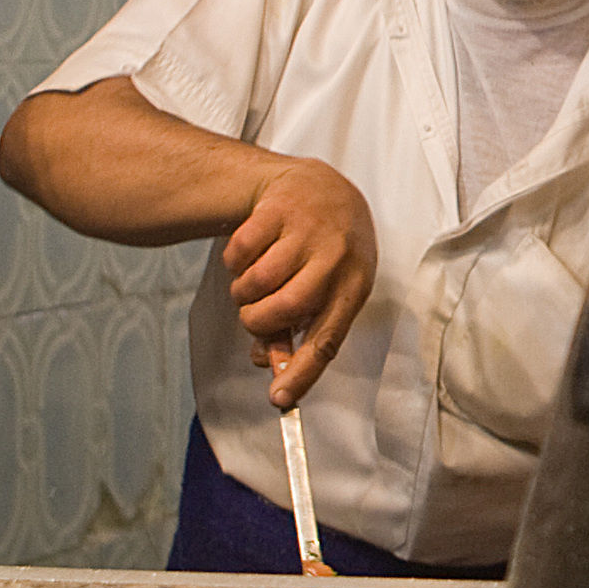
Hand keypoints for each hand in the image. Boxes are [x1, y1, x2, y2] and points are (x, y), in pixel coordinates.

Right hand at [222, 158, 376, 407]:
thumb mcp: (323, 288)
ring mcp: (310, 231)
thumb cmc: (322, 251)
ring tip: (254, 281)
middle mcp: (338, 259)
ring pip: (257, 282)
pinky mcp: (281, 208)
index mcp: (354, 287)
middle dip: (256, 321)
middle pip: (285, 309)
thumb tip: (271, 366)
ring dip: (242, 292)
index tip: (279, 400)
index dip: (303, 372)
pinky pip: (239, 252)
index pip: (329, 338)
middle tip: (254, 314)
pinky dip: (234, 261)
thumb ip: (296, 329)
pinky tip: (252, 251)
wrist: (319, 187)